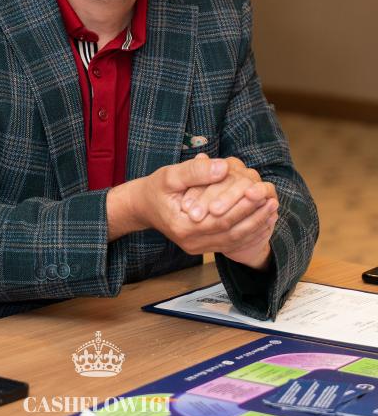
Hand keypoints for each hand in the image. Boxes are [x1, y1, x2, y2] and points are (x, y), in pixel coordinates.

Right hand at [128, 154, 276, 264]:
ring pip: (232, 240)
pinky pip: (230, 242)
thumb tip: (223, 168)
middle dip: (253, 215)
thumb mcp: (170, 175)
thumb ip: (196, 172)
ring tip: (272, 208)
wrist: (143, 206)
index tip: (260, 190)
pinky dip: (248, 232)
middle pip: (230, 231)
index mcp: (182, 226)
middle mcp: (191, 243)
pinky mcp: (203, 246)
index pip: (220, 218)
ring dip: (255, 225)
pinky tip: (261, 219)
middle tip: (272, 199)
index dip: (242, 205)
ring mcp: (197, 248)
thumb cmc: (155, 188)